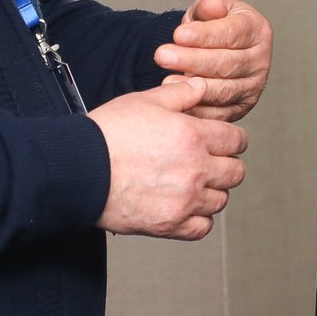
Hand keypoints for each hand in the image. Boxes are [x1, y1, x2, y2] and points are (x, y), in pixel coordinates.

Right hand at [91, 76, 247, 238]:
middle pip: (235, 172)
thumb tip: (201, 87)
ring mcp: (184, 201)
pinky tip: (186, 206)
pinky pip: (202, 227)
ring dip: (212, 191)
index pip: (237, 140)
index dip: (232, 139)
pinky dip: (199, 218)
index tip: (223, 141)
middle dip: (226, 164)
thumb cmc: (107, 134)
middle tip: (209, 161)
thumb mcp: (145, 101)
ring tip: (194, 183)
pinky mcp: (170, 224)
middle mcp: (195, 170)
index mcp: (193, 136)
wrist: (79, 169)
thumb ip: (180, 94)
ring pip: (221, 200)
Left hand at [154, 0, 272, 120]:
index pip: (232, 33)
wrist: (215, 52)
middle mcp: (260, 60)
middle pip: (226, 64)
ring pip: (224, 91)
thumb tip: (211, 6)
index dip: (204, 35)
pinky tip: (178, 102)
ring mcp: (253, 86)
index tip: (178, 35)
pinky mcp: (242, 108)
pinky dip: (198, 109)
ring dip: (194, 88)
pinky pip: (220, 113)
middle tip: (162, 56)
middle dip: (192, 60)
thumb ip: (208, 8)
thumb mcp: (208, 12)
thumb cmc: (211, 29)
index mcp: (257, 31)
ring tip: (167, 81)